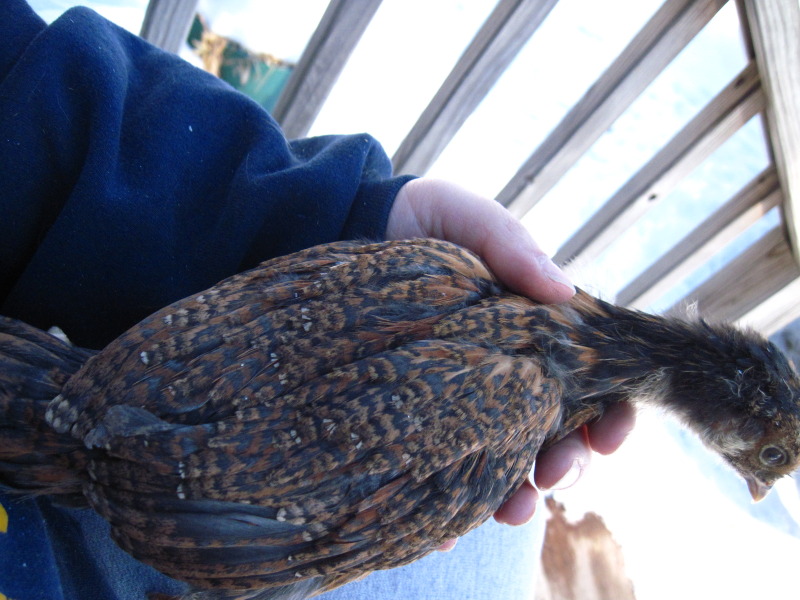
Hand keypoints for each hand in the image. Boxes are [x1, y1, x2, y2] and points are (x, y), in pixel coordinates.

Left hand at [386, 178, 635, 545]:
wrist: (352, 224)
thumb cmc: (424, 222)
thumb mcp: (472, 220)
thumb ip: (514, 248)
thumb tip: (563, 289)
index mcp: (534, 331)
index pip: (590, 381)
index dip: (612, 413)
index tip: (612, 436)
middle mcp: (504, 370)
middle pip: (552, 432)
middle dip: (566, 463)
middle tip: (555, 476)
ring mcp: (460, 394)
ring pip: (502, 459)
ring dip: (517, 494)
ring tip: (511, 511)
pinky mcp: (412, 409)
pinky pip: (434, 464)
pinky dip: (446, 502)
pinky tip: (444, 528)